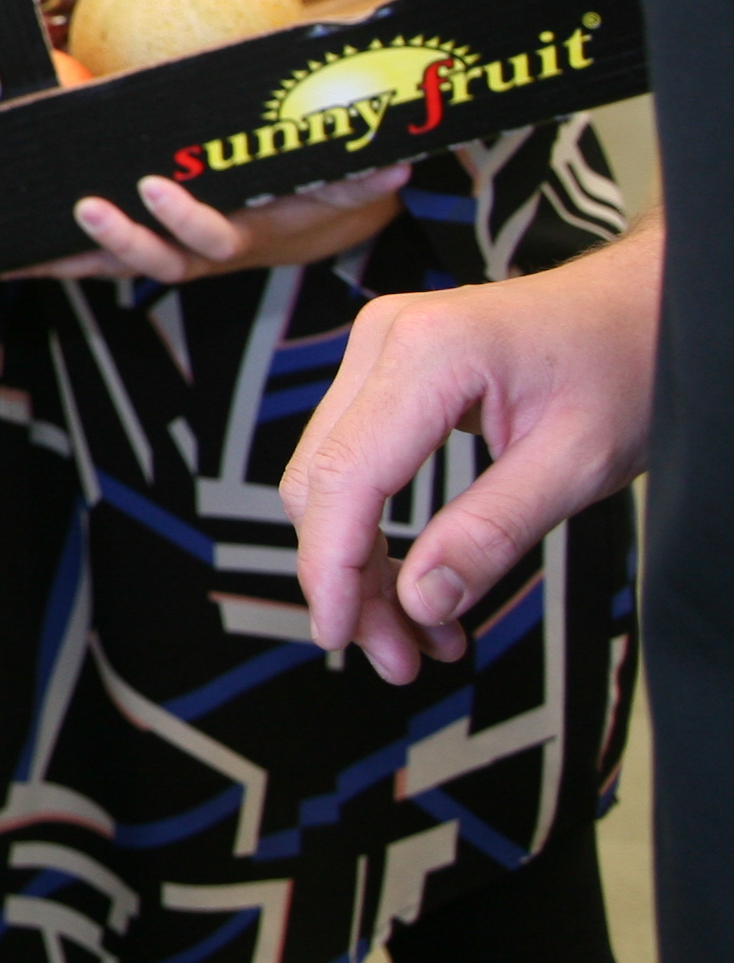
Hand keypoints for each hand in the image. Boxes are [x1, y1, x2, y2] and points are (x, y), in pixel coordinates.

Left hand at [10, 164, 409, 285]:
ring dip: (73, 256)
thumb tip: (394, 165)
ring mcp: (172, 255)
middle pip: (157, 259)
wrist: (311, 214)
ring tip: (24, 246)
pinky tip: (2, 259)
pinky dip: (50, 262)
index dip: (183, 217)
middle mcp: (203, 253)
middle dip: (121, 238)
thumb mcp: (337, 177)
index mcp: (245, 234)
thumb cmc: (315, 184)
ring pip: (118, 267)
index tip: (155, 183)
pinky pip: (92, 263)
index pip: (212, 235)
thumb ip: (357, 173)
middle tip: (87, 206)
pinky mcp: (144, 250)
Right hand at [282, 219, 659, 684]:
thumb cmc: (624, 367)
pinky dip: (373, 524)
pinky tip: (415, 577)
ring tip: (417, 632)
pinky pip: (352, 456)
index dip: (331, 567)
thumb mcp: (576, 464)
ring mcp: (375, 346)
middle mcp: (382, 339)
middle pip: (322, 482)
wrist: (640, 306)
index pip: (344, 479)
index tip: (341, 637)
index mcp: (428, 353)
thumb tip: (419, 602)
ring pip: (327, 477)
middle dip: (349, 578)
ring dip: (360, 560)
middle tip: (400, 656)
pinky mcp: (383, 365)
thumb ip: (493, 532)